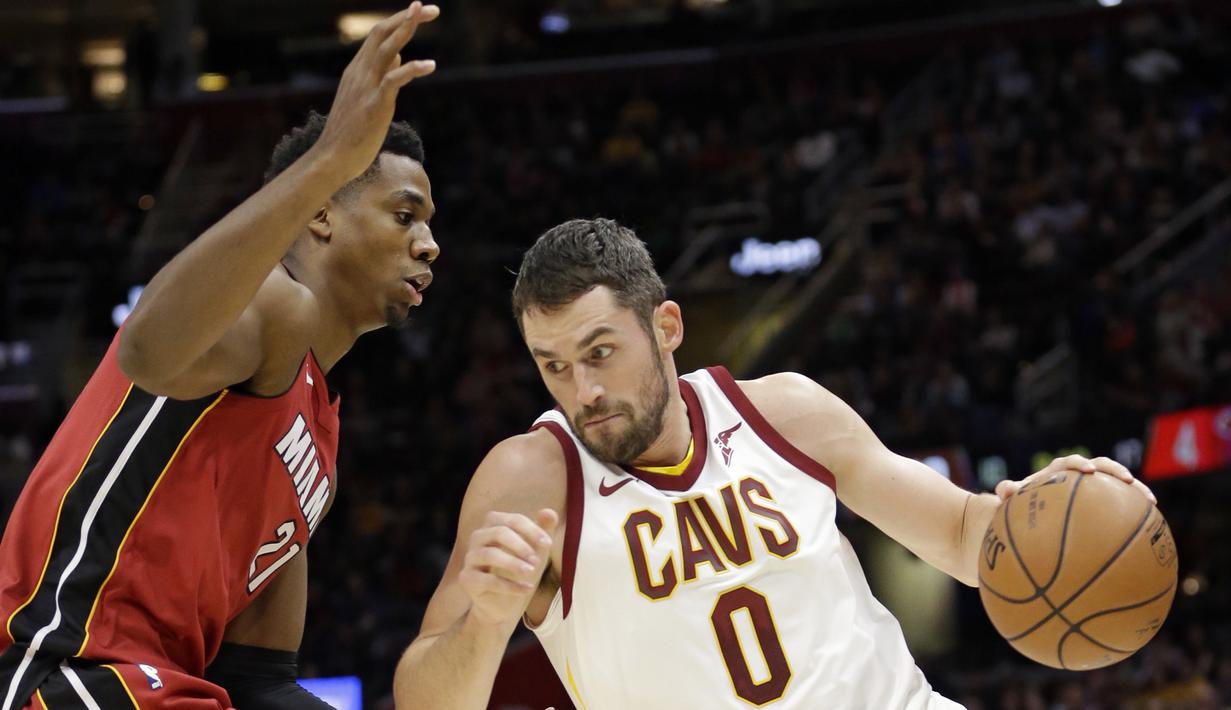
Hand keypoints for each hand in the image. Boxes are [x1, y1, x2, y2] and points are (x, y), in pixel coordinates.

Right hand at [314, 1, 439, 179]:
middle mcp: (360, 72)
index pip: (378, 35)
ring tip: (427, 14)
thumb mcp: (366, 98)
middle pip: (381, 33)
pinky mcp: (375, 104)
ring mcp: (366, 87)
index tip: (420, 12)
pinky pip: (393, 80)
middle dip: (407, 17)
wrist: (332, 159)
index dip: (399, 21)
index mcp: (357, 70)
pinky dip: (413, 69)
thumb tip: (400, 57)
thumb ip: (383, 76)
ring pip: (387, 48)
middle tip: (432, 7)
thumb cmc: (351, 134)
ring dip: (407, 28)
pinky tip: (431, 65)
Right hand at [459, 509, 557, 630]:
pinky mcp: (467, 579)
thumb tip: (550, 512)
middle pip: (498, 532)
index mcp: (494, 525)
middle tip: (537, 561)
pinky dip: (510, 585)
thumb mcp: (536, 550)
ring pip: (490, 554)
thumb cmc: (520, 570)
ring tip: (531, 573)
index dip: (532, 530)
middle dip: (520, 546)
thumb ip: (543, 531)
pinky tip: (526, 589)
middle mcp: (478, 538)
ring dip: (513, 563)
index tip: (548, 544)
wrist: (505, 605)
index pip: (513, 520)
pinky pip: (487, 580)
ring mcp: (470, 558)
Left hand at [995, 454, 1156, 504]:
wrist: (1028, 508)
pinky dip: (1133, 513)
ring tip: (1151, 503)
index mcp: (1057, 471)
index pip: (1069, 462)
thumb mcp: (1012, 497)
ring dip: (1135, 490)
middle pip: (1102, 466)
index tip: (1088, 470)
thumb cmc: (1020, 501)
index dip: (1079, 464)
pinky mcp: (1102, 502)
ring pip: (1117, 484)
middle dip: (1115, 471)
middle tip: (1127, 480)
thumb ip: (1007, 490)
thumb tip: (1005, 490)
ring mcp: (1093, 488)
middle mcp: (1078, 475)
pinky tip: (1149, 529)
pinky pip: (1120, 506)